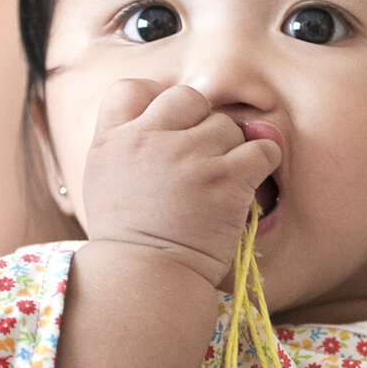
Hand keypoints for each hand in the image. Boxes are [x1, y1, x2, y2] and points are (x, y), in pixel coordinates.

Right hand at [81, 80, 280, 287]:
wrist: (147, 279)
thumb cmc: (130, 237)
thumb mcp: (104, 181)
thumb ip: (126, 143)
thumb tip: (164, 118)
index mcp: (112, 140)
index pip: (132, 88)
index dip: (157, 101)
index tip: (170, 126)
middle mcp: (147, 140)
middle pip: (188, 98)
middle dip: (200, 122)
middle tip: (200, 157)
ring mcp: (187, 156)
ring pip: (227, 126)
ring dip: (230, 150)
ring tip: (216, 185)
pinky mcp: (225, 177)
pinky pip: (261, 149)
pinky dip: (262, 163)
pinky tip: (248, 183)